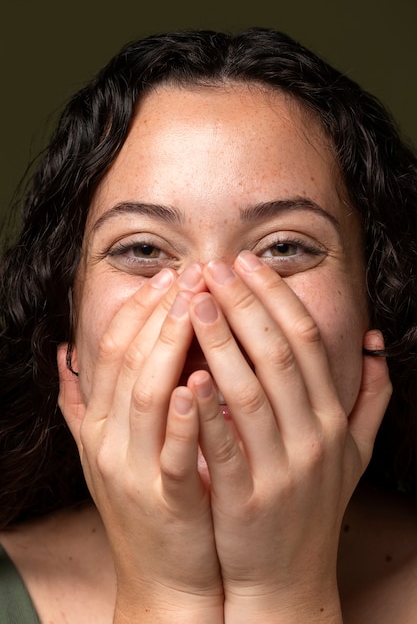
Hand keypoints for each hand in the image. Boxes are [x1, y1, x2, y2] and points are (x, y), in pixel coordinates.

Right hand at [58, 266, 223, 622]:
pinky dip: (181, 415)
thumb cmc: (146, 503)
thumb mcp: (105, 450)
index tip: (171, 277)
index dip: (139, 309)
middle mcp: (107, 442)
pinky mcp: (164, 500)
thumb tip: (66, 354)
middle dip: (160, 312)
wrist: (163, 576)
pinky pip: (170, 450)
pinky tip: (196, 381)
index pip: (112, 350)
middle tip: (193, 274)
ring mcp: (133, 470)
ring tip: (198, 306)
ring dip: (170, 345)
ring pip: (145, 394)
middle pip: (128, 360)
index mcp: (99, 424)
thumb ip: (83, 403)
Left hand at [185, 252, 391, 622]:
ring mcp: (282, 468)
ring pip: (250, 390)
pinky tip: (188, 374)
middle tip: (213, 267)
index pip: (306, 341)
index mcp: (331, 418)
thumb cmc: (312, 505)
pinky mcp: (248, 499)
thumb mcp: (353, 452)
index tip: (248, 265)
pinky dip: (207, 409)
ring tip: (194, 301)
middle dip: (244, 304)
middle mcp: (312, 437)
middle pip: (277, 355)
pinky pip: (227, 445)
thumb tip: (375, 344)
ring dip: (221, 341)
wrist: (288, 575)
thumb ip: (370, 397)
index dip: (276, 298)